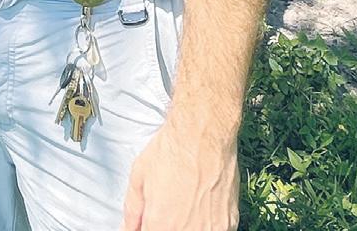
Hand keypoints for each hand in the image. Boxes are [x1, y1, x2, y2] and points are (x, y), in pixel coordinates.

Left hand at [120, 122, 237, 230]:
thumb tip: (128, 228)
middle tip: (169, 207)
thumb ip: (132, 210)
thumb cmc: (172, 150)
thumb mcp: (139, 176)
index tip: (152, 218)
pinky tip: (201, 204)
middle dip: (167, 224)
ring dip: (187, 225)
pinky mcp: (228, 224)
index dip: (149, 225)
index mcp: (160, 225)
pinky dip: (206, 223)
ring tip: (186, 202)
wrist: (203, 134)